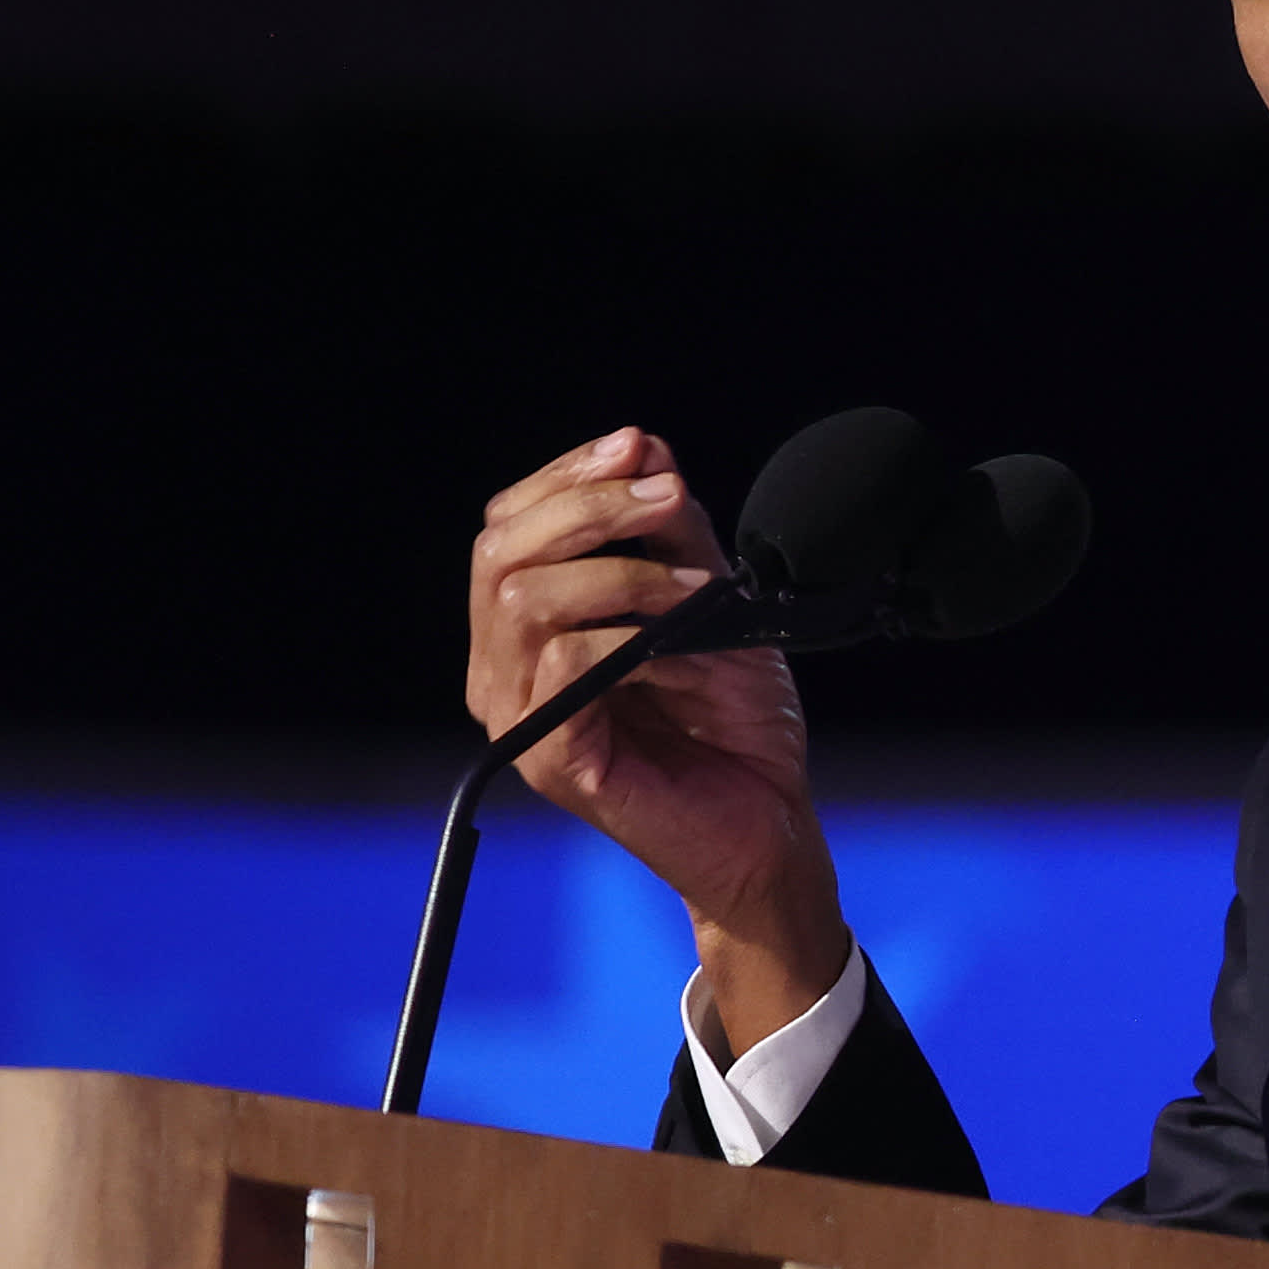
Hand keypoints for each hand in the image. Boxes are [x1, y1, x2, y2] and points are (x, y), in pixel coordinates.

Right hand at [467, 431, 849, 1044]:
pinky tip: (685, 640)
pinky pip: (561, 665)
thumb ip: (673, 530)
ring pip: (521, 598)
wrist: (770, 822)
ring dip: (618, 570)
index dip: (567, 476)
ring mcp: (521, 712)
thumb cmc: (737, 722)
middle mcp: (506, 666)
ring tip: (694, 583)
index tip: (639, 447)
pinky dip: (628, 635)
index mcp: (530, 625)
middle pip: (499, 548)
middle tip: (668, 496)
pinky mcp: (550, 756)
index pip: (507, 523)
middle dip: (589, 506)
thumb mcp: (713, 600)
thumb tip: (643, 446)